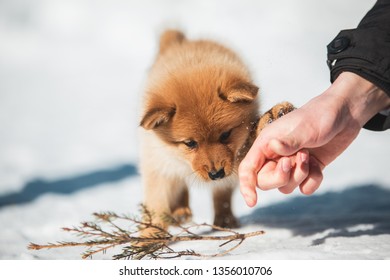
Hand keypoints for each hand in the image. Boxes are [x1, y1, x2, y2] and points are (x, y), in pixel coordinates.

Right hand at [239, 72, 389, 206]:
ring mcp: (292, 163)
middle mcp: (276, 155)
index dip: (246, 186)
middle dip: (280, 177)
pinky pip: (304, 188)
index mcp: (267, 143)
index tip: (252, 202)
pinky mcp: (308, 168)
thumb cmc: (320, 115)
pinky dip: (312, 181)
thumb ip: (289, 142)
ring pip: (285, 186)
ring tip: (308, 156)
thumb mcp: (304, 128)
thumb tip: (272, 147)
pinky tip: (318, 165)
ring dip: (299, 177)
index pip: (248, 168)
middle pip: (265, 182)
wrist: (345, 114)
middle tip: (293, 162)